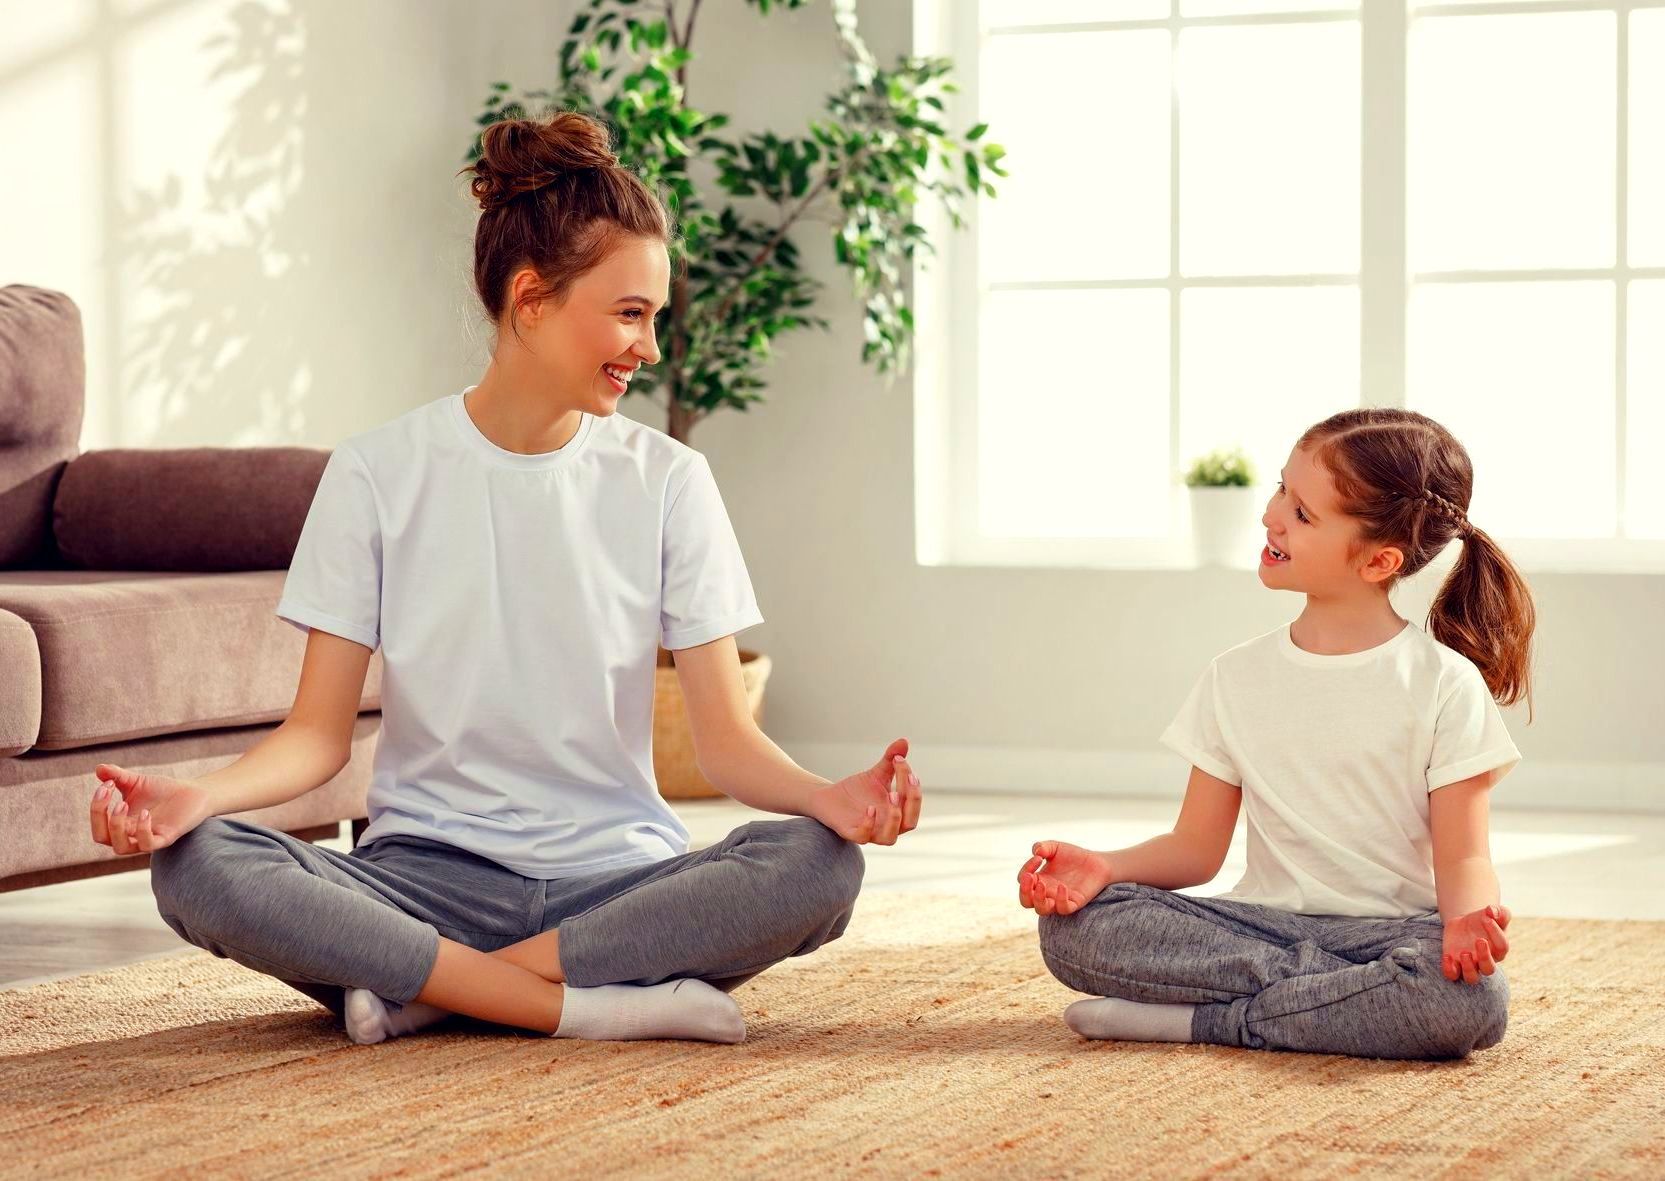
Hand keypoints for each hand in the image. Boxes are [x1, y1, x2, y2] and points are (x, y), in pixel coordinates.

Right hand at [89, 764, 212, 855]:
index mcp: (121, 823)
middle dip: (99, 816)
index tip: (107, 783)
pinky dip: (142, 830)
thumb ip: (117, 776)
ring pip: (121, 848)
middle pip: (102, 838)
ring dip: (116, 826)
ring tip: (123, 803)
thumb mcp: (136, 781)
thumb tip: (98, 768)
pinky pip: (148, 844)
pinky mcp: (166, 838)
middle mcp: (131, 834)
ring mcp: (148, 837)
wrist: (193, 793)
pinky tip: (145, 813)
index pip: (98, 824)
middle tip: (109, 792)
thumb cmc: (162, 790)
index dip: (96, 806)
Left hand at [806, 738, 921, 845]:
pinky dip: (868, 825)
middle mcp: (887, 825)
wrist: (828, 798)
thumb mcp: (876, 774)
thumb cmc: (857, 790)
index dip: (912, 783)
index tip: (900, 759)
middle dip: (912, 801)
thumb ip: (891, 760)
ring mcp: (870, 832)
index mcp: (898, 812)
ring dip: (894, 818)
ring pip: (890, 837)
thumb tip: (904, 740)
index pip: (912, 801)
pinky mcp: (850, 833)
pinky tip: (869, 808)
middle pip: (910, 823)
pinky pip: (862, 837)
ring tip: (892, 794)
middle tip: (908, 778)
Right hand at [1019, 841, 1113, 915]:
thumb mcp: (1055, 847)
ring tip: (1042, 885)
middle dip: (1024, 891)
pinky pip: (1063, 908)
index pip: (1023, 880)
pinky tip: (1062, 886)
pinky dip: (1060, 900)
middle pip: (1026, 902)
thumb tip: (1035, 851)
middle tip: (1030, 877)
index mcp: (1038, 880)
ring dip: (1038, 899)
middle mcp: (1045, 892)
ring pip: (1041, 910)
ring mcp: (1058, 899)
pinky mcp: (1073, 903)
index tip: (1038, 857)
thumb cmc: (1073, 856)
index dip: (1026, 869)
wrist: (1095, 862)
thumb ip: (1043, 846)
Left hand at [1442, 903, 1511, 984]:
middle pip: (1489, 969)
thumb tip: (1492, 911)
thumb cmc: (1485, 919)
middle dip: (1485, 957)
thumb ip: (1499, 911)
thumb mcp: (1494, 912)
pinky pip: (1452, 975)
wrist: (1466, 923)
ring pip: (1472, 978)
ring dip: (1468, 969)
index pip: (1502, 947)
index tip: (1487, 918)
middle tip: (1480, 940)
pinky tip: (1447, 956)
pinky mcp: (1454, 963)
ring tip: (1464, 953)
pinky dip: (1449, 969)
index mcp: (1499, 949)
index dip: (1496, 933)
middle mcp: (1485, 960)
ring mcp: (1469, 964)